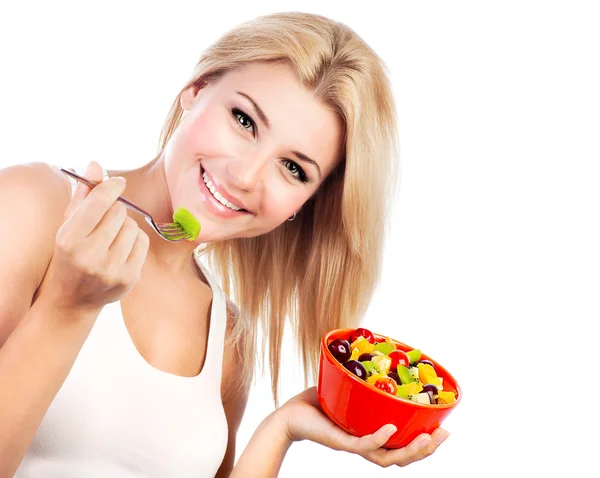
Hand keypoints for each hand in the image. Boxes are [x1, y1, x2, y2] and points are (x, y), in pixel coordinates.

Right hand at [47, 161, 148, 312]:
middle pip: (119, 212)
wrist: (73, 299)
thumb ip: (83, 194)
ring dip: (125, 226)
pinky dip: (134, 240)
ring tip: (110, 239)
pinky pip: (142, 241)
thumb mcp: (69, 224)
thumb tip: (96, 164)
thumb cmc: (71, 253)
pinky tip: (120, 250)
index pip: (99, 203)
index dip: (112, 187)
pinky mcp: (129, 278)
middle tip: (104, 223)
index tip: (118, 182)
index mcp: (69, 239)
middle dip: (114, 211)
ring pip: (133, 226)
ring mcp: (111, 269)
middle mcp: (90, 256)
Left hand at [278, 387, 448, 467]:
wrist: (291, 414)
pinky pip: (362, 444)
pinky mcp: (339, 441)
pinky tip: (389, 429)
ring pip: (387, 457)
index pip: (404, 447)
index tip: (444, 429)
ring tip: (427, 438)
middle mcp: (366, 445)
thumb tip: (387, 357)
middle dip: (427, 449)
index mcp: (372, 436)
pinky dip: (378, 438)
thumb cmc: (320, 402)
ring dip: (410, 449)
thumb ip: (368, 381)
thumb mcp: (350, 389)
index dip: (426, 443)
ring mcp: (353, 444)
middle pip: (402, 457)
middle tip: (444, 434)